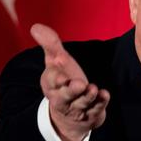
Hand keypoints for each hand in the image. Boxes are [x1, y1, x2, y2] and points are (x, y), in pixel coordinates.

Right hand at [31, 23, 110, 140]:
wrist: (70, 114)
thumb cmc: (63, 81)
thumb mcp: (55, 62)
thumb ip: (50, 44)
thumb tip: (35, 27)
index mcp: (51, 85)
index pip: (51, 80)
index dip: (55, 76)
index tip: (59, 69)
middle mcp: (62, 98)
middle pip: (65, 96)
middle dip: (71, 90)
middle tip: (79, 84)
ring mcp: (77, 108)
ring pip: (81, 103)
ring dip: (87, 97)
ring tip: (93, 89)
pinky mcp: (91, 114)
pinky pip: (96, 109)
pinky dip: (100, 103)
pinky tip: (105, 95)